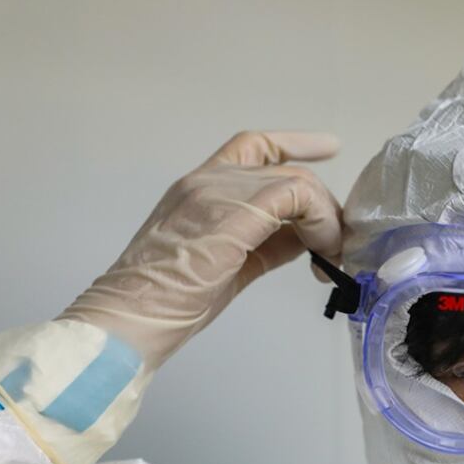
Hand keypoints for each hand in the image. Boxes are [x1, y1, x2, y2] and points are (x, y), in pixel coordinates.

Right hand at [58, 130, 342, 368]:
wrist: (127, 319)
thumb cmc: (168, 304)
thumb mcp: (226, 265)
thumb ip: (265, 243)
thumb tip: (306, 238)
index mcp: (197, 188)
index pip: (252, 147)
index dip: (295, 144)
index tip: (329, 148)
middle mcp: (206, 181)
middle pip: (286, 170)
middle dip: (323, 207)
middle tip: (336, 248)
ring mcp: (216, 193)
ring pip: (297, 182)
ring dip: (325, 219)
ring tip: (330, 258)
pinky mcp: (231, 215)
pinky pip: (295, 197)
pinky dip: (320, 224)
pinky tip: (321, 254)